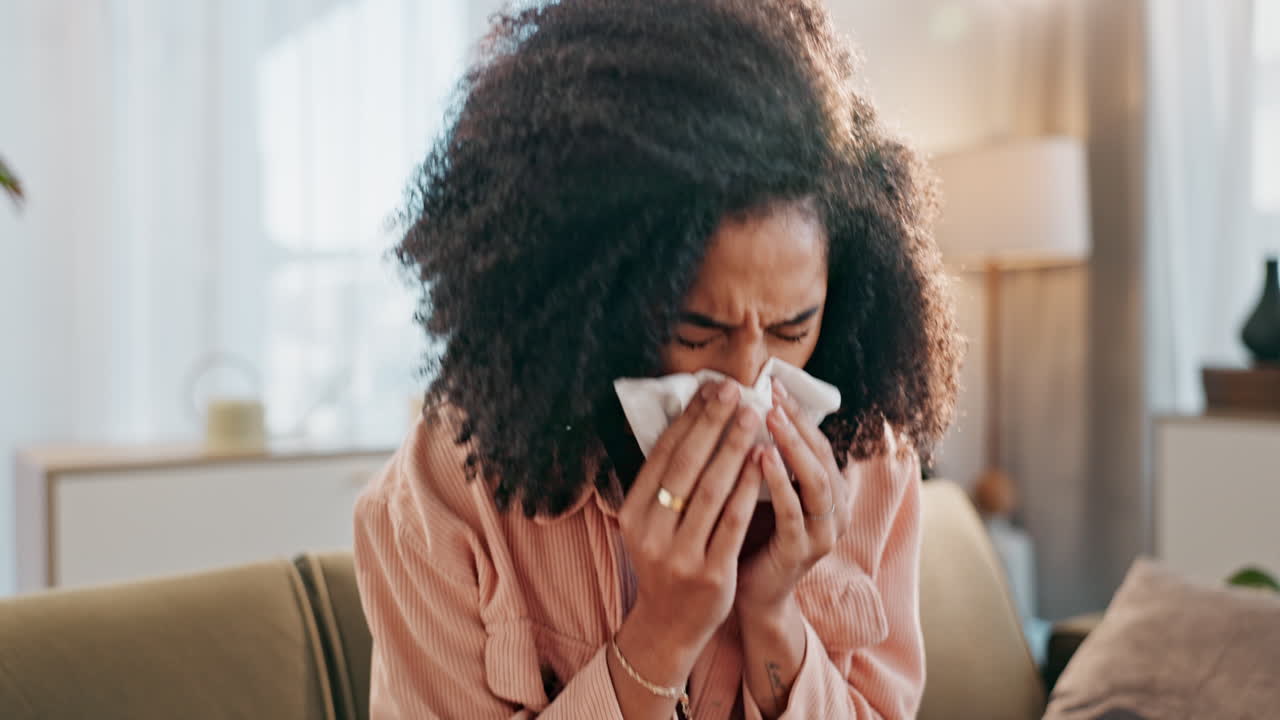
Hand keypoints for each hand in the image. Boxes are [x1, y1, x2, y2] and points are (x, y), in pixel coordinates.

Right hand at [614, 379, 762, 680]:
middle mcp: (651, 532)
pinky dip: (748, 487)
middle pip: (686, 466)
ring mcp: (680, 555)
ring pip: (711, 489)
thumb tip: (691, 419)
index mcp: (632, 514)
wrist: (670, 624)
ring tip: (753, 416)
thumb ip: (665, 482)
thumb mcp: (651, 523)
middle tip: (734, 391)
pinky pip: (733, 520)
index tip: (710, 389)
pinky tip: (763, 461)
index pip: (663, 455)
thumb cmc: (667, 560)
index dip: (688, 418)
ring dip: (734, 447)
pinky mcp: (711, 573)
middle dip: (712, 423)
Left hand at [735, 379, 848, 616]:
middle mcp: (835, 509)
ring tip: (769, 417)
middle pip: (821, 454)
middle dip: (796, 422)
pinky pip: (794, 511)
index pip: (818, 441)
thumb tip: (749, 405)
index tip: (773, 384)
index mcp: (828, 491)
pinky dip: (778, 481)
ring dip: (792, 445)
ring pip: (815, 479)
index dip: (797, 412)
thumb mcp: (763, 490)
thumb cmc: (753, 535)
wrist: (750, 593)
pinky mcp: (802, 550)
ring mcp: (823, 532)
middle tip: (772, 394)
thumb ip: (766, 456)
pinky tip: (759, 458)